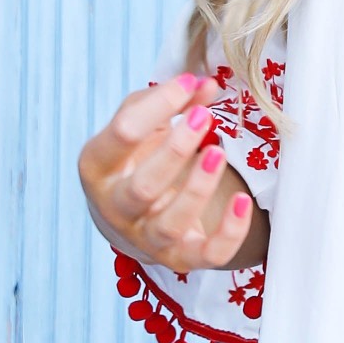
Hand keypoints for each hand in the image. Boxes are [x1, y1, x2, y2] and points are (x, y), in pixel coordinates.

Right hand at [78, 73, 264, 277]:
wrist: (132, 213)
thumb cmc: (137, 156)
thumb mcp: (145, 124)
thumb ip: (173, 101)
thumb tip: (207, 85)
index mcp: (99, 166)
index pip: (123, 135)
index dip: (158, 105)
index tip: (188, 84)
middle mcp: (116, 207)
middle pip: (143, 187)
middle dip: (175, 151)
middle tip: (203, 117)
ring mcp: (147, 237)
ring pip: (171, 224)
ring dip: (198, 189)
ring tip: (218, 152)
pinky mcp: (180, 257)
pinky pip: (208, 254)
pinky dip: (229, 233)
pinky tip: (244, 202)